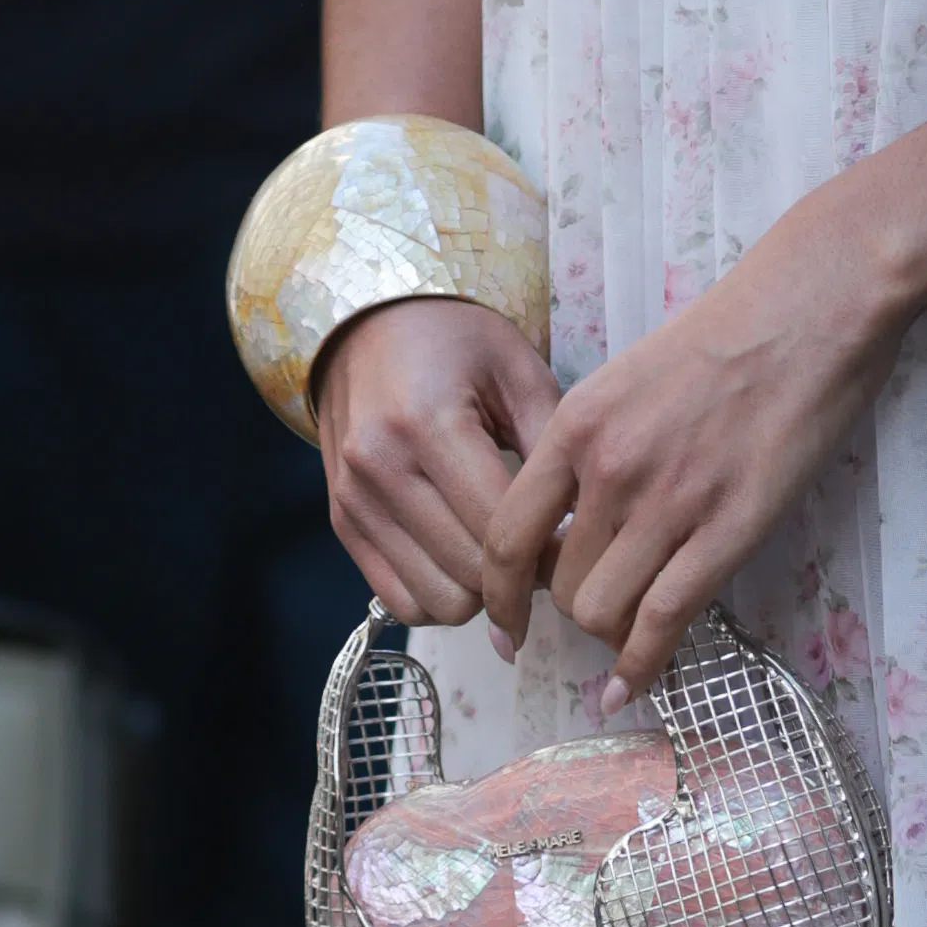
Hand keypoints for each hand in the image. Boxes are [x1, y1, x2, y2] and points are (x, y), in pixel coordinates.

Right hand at [312, 290, 565, 631]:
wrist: (369, 325)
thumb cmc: (456, 340)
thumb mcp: (519, 372)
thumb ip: (551, 447)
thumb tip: (585, 527)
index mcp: (428, 424)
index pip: (500, 529)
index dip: (550, 551)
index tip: (578, 542)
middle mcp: (380, 468)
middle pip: (469, 576)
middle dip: (519, 576)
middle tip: (543, 548)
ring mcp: (354, 501)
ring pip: (436, 602)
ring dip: (479, 593)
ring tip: (502, 554)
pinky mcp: (342, 522)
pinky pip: (400, 600)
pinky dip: (439, 595)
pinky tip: (463, 560)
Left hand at [472, 201, 904, 689]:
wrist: (812, 305)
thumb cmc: (730, 332)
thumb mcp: (629, 377)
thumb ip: (593, 445)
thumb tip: (573, 518)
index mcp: (576, 425)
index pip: (506, 535)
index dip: (498, 595)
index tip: (503, 626)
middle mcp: (610, 468)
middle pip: (557, 584)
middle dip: (572, 607)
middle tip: (607, 598)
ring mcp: (670, 501)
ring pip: (601, 611)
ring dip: (610, 631)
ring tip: (636, 619)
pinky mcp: (730, 529)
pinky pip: (664, 621)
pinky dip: (641, 666)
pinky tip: (631, 687)